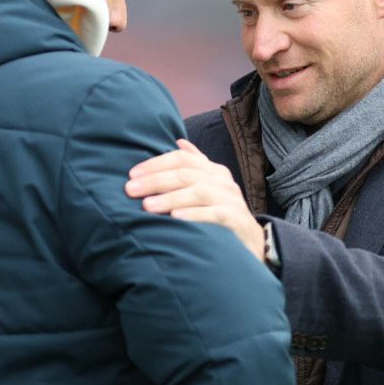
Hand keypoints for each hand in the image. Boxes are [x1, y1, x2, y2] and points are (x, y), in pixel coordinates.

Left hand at [127, 140, 265, 261]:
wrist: (253, 243)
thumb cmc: (222, 215)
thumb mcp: (209, 188)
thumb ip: (195, 166)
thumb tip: (179, 141)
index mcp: (213, 171)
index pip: (182, 159)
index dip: (156, 164)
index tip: (132, 174)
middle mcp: (223, 182)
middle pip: (186, 174)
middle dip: (156, 180)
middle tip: (131, 190)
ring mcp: (231, 200)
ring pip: (199, 192)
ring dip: (170, 197)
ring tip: (147, 206)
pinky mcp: (237, 221)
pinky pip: (215, 215)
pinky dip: (194, 215)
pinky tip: (176, 218)